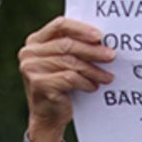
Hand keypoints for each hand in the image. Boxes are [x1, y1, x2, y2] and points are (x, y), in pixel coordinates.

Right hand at [18, 17, 115, 141]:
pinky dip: (85, 82)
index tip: (100, 36)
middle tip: (111, 56)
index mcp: (35, 41)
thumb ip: (74, 49)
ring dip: (93, 70)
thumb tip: (103, 42)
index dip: (81, 28)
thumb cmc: (61, 87)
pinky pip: (69, 78)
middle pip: (67, 44)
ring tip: (108, 77)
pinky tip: (94, 87)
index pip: (60, 25)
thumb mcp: (65, 64)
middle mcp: (29, 52)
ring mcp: (31, 68)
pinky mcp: (38, 83)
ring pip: (70, 62)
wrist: (48, 117)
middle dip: (92, 51)